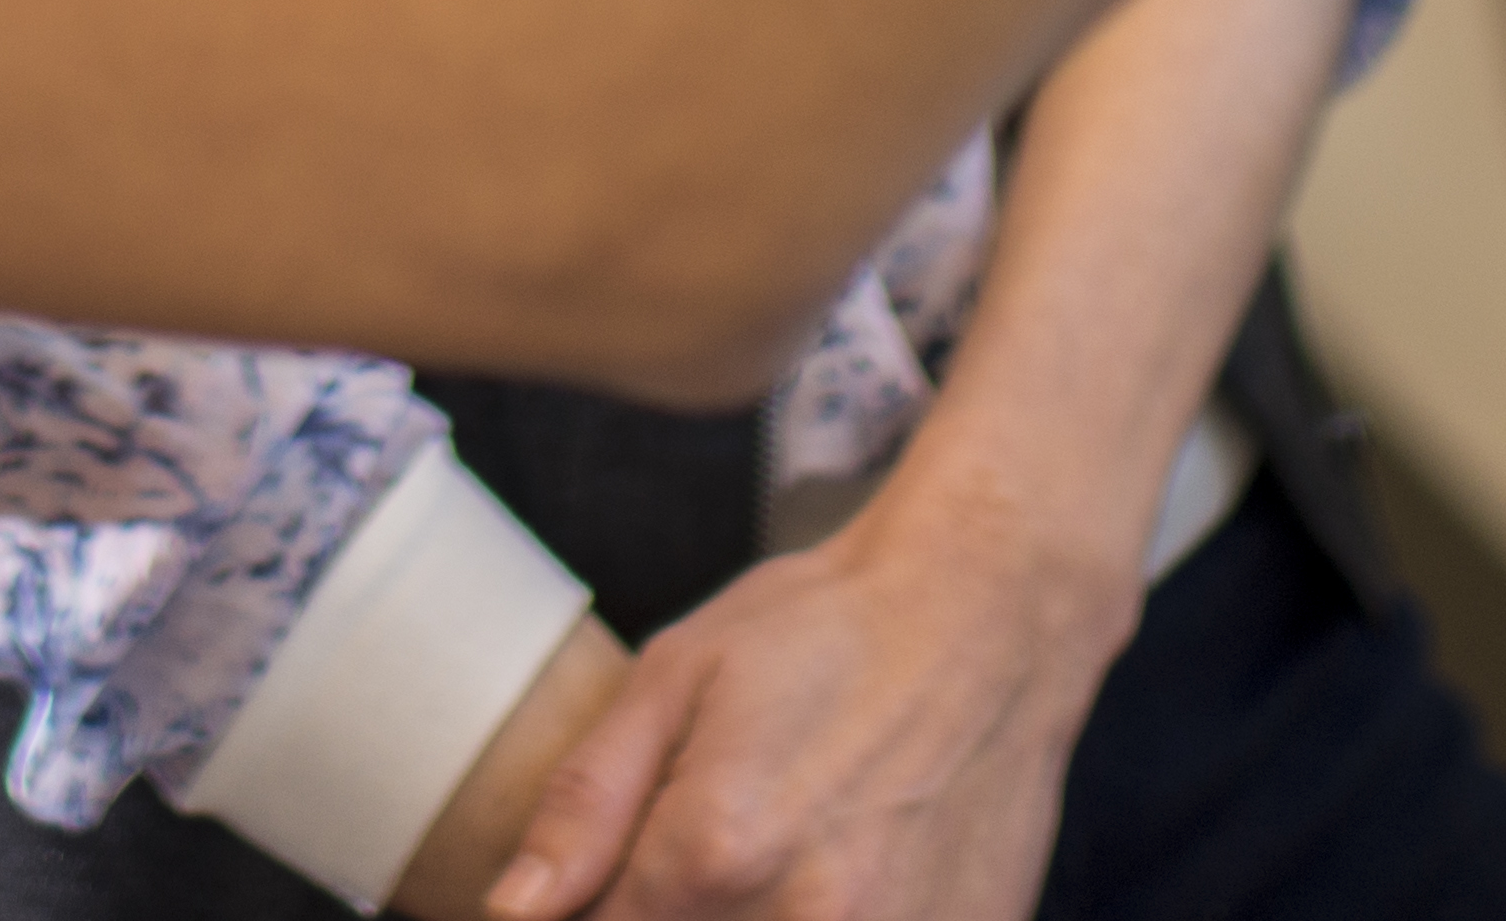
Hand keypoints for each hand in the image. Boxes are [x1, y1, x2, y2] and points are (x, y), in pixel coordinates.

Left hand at [474, 477, 1133, 920]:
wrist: (993, 614)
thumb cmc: (827, 632)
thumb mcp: (677, 677)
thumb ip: (585, 803)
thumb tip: (512, 911)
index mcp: (717, 852)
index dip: (588, 913)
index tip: (610, 880)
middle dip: (669, 915)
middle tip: (692, 859)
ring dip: (742, 920)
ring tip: (768, 852)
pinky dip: (830, 919)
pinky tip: (838, 868)